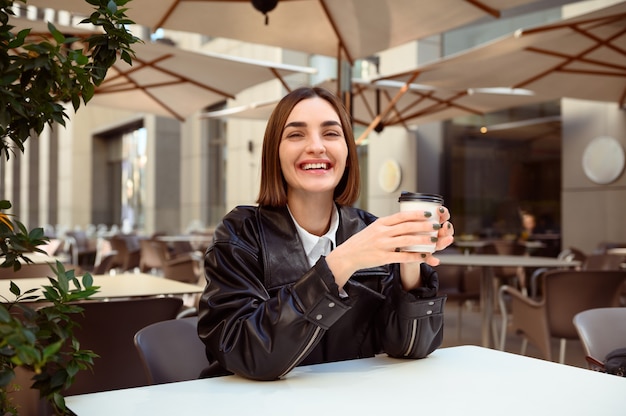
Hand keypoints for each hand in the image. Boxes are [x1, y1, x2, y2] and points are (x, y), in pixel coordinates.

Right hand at [325, 206, 454, 287]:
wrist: (348, 255)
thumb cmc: (362, 242)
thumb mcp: (373, 228)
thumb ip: (387, 225)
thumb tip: (403, 219)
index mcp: (380, 223)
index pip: (401, 216)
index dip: (416, 214)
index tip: (428, 213)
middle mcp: (382, 232)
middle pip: (407, 227)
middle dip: (424, 226)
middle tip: (436, 226)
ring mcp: (382, 245)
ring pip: (407, 241)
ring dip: (422, 240)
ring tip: (433, 240)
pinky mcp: (383, 257)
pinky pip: (402, 256)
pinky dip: (414, 256)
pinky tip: (423, 256)